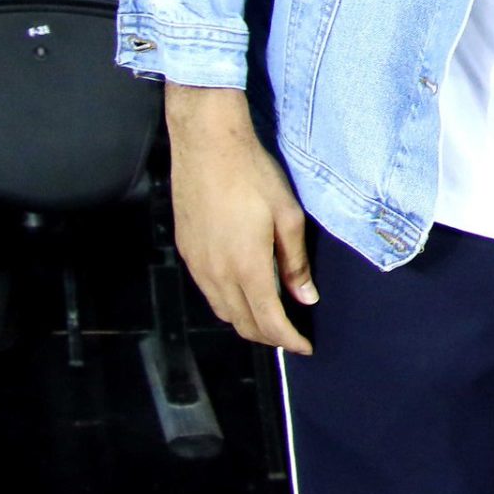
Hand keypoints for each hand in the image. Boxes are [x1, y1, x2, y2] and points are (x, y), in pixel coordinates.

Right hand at [165, 85, 316, 354]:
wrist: (207, 146)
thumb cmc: (253, 175)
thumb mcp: (288, 215)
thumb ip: (295, 262)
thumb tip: (306, 297)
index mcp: (247, 267)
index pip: (269, 320)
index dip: (288, 340)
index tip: (305, 347)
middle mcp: (218, 275)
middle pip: (243, 323)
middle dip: (269, 336)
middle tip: (291, 335)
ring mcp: (198, 265)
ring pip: (223, 312)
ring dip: (247, 322)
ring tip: (271, 318)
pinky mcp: (187, 253)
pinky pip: (209, 293)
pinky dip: (229, 304)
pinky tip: (243, 292)